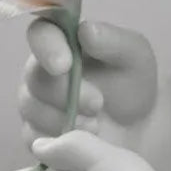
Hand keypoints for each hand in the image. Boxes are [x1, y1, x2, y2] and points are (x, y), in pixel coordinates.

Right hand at [19, 19, 157, 151]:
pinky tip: (83, 139)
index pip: (41, 33)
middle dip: (64, 93)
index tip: (65, 65)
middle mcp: (43, 69)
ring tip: (96, 124)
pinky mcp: (35, 132)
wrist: (140, 123)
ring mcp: (35, 102)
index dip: (47, 48)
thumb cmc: (133, 81)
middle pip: (34, 77)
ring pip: (31, 108)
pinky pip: (33, 137)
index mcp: (64, 41)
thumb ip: (112, 41)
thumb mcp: (134, 56)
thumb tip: (85, 29)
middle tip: (98, 103)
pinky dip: (58, 141)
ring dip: (63, 118)